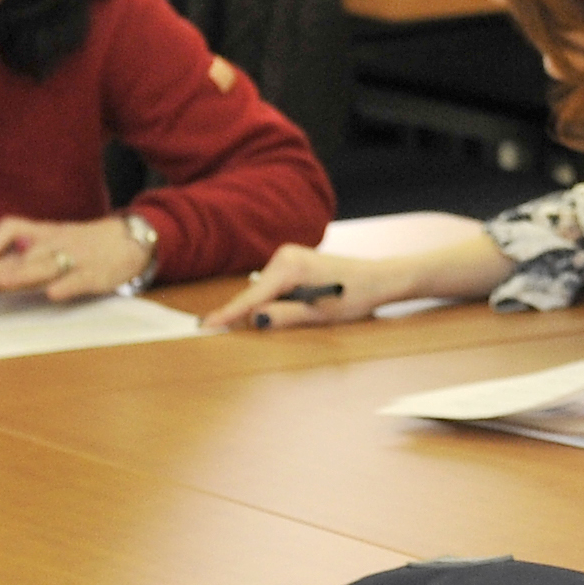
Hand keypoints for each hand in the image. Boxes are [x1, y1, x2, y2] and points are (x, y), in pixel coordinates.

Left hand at [0, 214, 152, 300]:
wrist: (130, 240)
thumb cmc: (81, 245)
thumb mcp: (48, 243)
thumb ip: (13, 256)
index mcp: (43, 233)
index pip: (11, 227)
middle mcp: (56, 243)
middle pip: (23, 252)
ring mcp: (76, 258)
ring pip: (48, 264)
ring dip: (25, 272)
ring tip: (4, 282)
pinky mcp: (95, 274)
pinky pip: (80, 278)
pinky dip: (67, 285)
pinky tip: (53, 294)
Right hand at [223, 244, 376, 331]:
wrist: (377, 279)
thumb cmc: (354, 296)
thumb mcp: (320, 313)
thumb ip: (285, 316)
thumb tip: (255, 319)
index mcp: (290, 266)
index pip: (252, 296)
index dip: (229, 313)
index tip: (206, 325)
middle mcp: (284, 256)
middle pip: (256, 293)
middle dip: (254, 314)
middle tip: (262, 328)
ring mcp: (287, 257)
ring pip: (264, 292)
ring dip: (272, 308)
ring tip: (307, 313)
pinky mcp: (292, 263)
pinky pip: (274, 287)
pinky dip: (277, 301)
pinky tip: (299, 307)